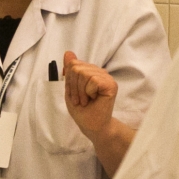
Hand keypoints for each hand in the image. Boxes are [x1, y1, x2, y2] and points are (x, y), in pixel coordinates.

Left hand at [63, 51, 135, 176]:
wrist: (91, 126)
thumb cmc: (82, 110)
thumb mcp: (71, 88)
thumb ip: (70, 70)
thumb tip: (68, 52)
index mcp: (91, 71)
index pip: (73, 64)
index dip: (69, 80)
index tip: (74, 94)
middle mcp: (100, 72)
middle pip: (76, 67)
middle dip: (73, 86)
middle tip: (80, 99)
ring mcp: (106, 78)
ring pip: (83, 73)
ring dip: (80, 91)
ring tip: (86, 101)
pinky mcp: (111, 85)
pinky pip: (92, 80)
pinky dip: (88, 92)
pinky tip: (93, 100)